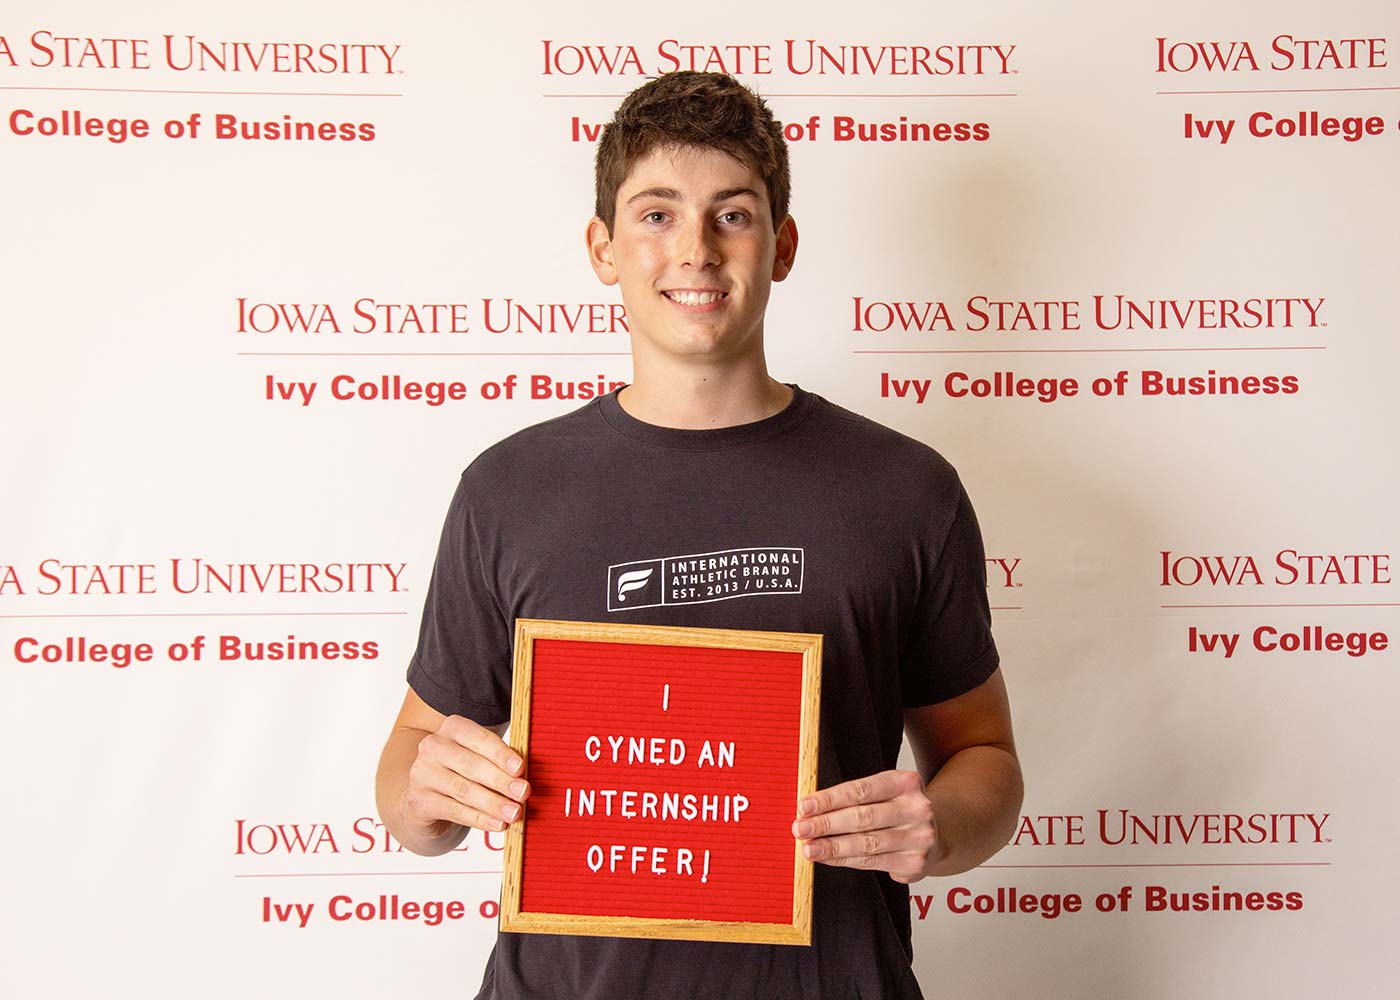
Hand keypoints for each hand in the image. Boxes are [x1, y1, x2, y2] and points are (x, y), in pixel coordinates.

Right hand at [403, 715, 529, 837]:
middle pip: (471, 765)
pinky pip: (454, 810)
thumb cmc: (464, 773)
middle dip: (501, 780)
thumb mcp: (480, 759)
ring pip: (463, 790)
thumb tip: (525, 776)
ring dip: (493, 803)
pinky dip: (479, 819)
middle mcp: (433, 747)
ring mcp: (422, 774)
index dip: (500, 753)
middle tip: (523, 793)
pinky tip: (497, 824)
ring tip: (515, 813)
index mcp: (453, 728)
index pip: (479, 738)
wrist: (426, 800)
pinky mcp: (418, 801)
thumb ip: (500, 762)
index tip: (520, 768)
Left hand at [791, 770, 937, 883]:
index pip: (860, 790)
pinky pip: (872, 862)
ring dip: (832, 847)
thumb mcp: (883, 793)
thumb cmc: (897, 810)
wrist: (936, 835)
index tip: (804, 806)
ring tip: (808, 848)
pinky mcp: (915, 863)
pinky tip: (827, 858)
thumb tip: (809, 810)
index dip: (829, 799)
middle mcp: (917, 808)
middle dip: (826, 824)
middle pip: (862, 817)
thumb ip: (852, 798)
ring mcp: (918, 837)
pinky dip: (845, 860)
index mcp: (906, 782)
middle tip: (800, 828)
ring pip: (866, 843)